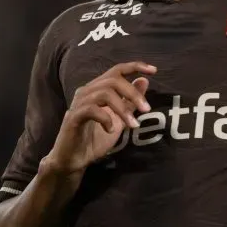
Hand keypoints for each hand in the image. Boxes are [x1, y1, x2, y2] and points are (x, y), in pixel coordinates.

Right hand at [41, 61, 155, 175]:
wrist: (74, 159)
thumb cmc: (95, 139)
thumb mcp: (119, 120)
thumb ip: (129, 102)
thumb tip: (144, 81)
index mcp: (97, 89)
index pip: (116, 70)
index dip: (135, 66)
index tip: (154, 70)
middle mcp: (87, 91)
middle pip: (113, 80)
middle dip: (133, 93)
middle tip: (146, 109)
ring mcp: (79, 103)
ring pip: (104, 93)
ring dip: (123, 108)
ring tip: (132, 125)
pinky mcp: (73, 117)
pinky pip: (91, 109)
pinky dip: (106, 119)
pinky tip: (110, 130)